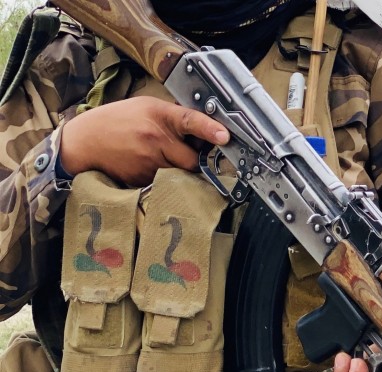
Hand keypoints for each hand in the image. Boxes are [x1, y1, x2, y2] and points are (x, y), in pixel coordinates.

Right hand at [60, 96, 229, 186]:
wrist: (84, 141)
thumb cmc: (118, 120)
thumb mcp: (146, 107)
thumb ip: (175, 116)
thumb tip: (206, 126)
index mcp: (158, 115)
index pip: (190, 120)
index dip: (209, 129)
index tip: (224, 136)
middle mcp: (155, 139)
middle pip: (192, 160)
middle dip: (194, 159)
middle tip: (185, 152)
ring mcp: (149, 162)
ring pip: (180, 173)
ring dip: (178, 168)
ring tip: (159, 154)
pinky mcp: (143, 179)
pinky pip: (165, 182)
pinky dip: (164, 176)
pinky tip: (147, 163)